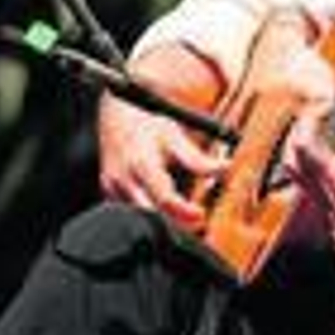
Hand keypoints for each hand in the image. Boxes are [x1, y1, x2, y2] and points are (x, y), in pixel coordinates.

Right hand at [98, 43, 228, 226]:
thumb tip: (225, 168)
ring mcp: (113, 187)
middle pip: (152, 213)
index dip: (184, 211)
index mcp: (142, 164)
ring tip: (184, 212)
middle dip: (175, 221)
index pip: (164, 198)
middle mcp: (124, 179)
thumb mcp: (175, 136)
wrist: (115, 113)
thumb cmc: (147, 123)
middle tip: (198, 220)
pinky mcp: (109, 191)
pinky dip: (148, 210)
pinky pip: (130, 209)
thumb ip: (198, 158)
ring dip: (163, 217)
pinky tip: (163, 206)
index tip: (201, 215)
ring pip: (139, 214)